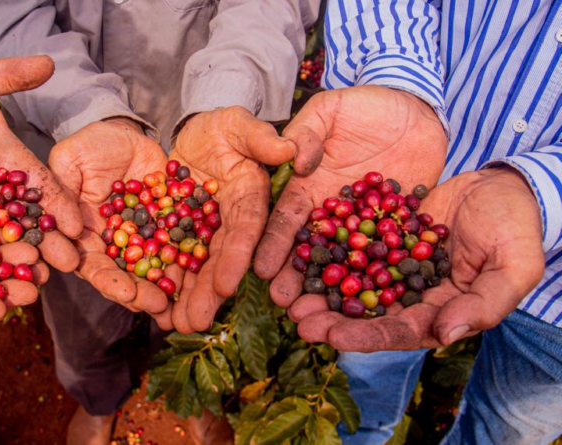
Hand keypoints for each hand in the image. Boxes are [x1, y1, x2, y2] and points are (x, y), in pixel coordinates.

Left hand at [0, 56, 80, 272]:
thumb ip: (5, 76)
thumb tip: (49, 63)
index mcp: (9, 164)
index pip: (41, 186)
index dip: (61, 205)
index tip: (81, 227)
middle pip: (24, 222)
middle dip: (47, 244)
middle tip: (68, 266)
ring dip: (13, 264)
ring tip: (31, 287)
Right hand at [48, 118, 171, 323]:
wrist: (127, 134)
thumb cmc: (90, 146)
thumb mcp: (70, 159)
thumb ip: (63, 189)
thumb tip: (70, 229)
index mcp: (85, 237)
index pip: (93, 265)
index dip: (108, 281)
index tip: (124, 292)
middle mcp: (115, 245)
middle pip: (126, 275)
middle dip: (140, 292)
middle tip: (157, 305)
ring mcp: (143, 239)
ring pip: (154, 267)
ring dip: (166, 285)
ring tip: (180, 300)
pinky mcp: (167, 227)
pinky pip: (179, 246)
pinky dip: (187, 260)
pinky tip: (200, 272)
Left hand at [162, 106, 321, 332]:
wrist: (193, 135)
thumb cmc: (221, 127)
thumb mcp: (238, 123)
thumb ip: (259, 136)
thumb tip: (290, 149)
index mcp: (250, 196)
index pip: (246, 228)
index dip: (238, 257)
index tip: (228, 286)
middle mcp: (230, 221)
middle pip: (220, 259)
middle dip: (209, 292)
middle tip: (197, 323)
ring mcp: (205, 231)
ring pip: (196, 267)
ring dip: (187, 297)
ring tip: (175, 326)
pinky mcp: (180, 233)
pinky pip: (170, 258)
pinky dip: (164, 281)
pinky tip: (153, 306)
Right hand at [255, 86, 447, 286]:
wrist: (415, 107)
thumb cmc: (365, 104)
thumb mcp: (328, 109)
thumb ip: (306, 133)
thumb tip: (297, 162)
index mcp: (308, 187)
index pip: (286, 219)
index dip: (273, 244)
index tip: (260, 270)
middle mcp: (333, 213)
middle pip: (312, 250)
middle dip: (296, 278)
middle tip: (285, 306)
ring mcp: (366, 224)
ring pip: (348, 261)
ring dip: (334, 289)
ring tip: (323, 317)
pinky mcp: (400, 228)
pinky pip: (391, 255)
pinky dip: (383, 278)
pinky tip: (375, 305)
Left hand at [286, 168, 544, 350]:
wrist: (504, 183)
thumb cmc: (516, 228)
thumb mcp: (513, 267)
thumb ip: (484, 304)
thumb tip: (444, 335)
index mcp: (437, 311)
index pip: (397, 332)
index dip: (365, 336)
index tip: (332, 337)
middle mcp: (407, 293)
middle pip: (363, 313)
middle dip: (329, 318)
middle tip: (296, 319)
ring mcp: (391, 263)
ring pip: (349, 281)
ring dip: (318, 289)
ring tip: (286, 293)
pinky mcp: (379, 234)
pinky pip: (348, 244)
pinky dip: (325, 249)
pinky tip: (298, 251)